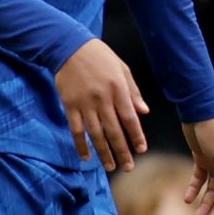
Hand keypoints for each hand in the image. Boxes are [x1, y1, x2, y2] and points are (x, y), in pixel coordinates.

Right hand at [56, 38, 149, 170]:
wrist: (70, 47)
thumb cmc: (99, 56)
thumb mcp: (122, 69)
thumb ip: (133, 91)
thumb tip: (144, 112)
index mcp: (118, 90)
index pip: (130, 119)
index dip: (136, 136)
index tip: (141, 150)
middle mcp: (102, 100)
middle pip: (114, 131)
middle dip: (122, 151)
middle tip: (128, 167)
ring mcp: (85, 104)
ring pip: (96, 134)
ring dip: (104, 153)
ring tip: (110, 167)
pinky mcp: (70, 106)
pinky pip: (76, 130)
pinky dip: (81, 145)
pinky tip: (86, 157)